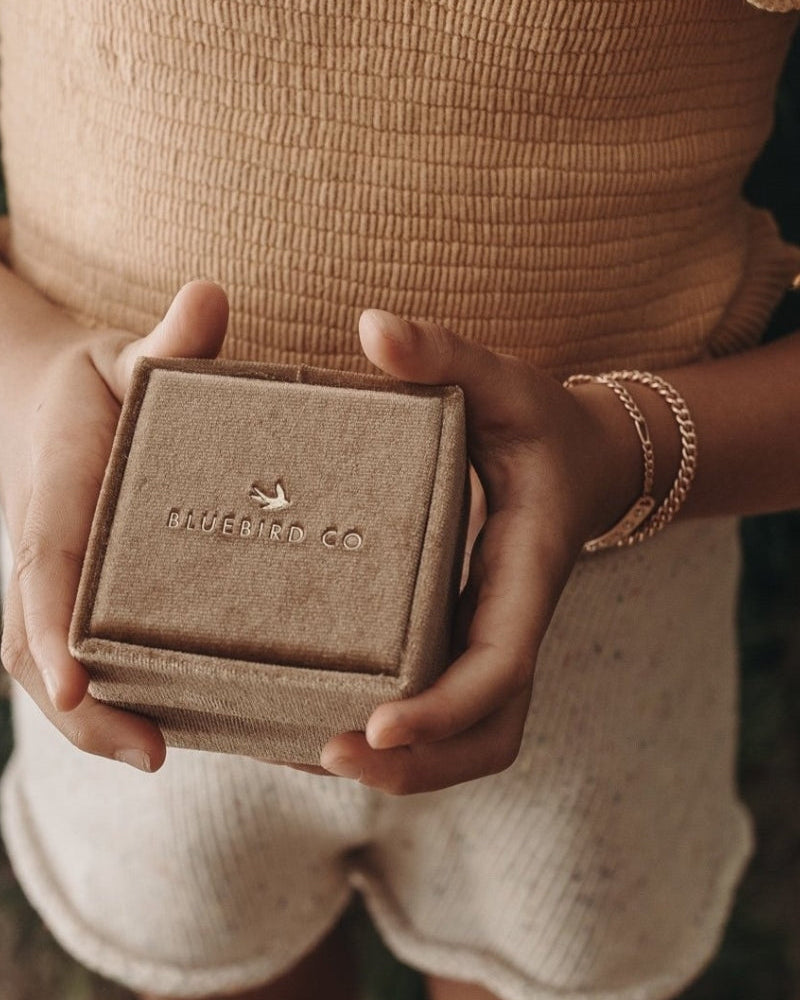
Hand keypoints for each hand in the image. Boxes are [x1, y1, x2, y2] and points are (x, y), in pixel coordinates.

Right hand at [0, 281, 228, 771]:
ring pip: (55, 665)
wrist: (48, 408)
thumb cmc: (94, 388)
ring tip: (178, 756)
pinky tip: (185, 729)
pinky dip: (119, 701)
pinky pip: (86, 658)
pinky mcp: (83, 603)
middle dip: (81, 708)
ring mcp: (58, 586)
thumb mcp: (125, 356)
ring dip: (100, 721)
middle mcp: (45, 553)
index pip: (43, 565)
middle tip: (153, 754)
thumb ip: (167, 343)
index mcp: (54, 495)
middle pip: (35, 644)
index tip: (74, 680)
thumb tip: (210, 297)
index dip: (52, 624)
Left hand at [319, 309, 641, 793]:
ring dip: (408, 771)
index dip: (445, 708)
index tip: (376, 727)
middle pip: (489, 732)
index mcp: (527, 570)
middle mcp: (514, 622)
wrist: (581, 462)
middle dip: (417, 766)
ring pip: (473, 741)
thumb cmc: (540, 424)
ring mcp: (493, 641)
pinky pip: (450, 718)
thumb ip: (444, 353)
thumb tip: (371, 326)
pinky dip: (404, 747)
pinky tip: (324, 728)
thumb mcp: (502, 380)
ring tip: (312, 756)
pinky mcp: (469, 643)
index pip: (501, 663)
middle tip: (325, 755)